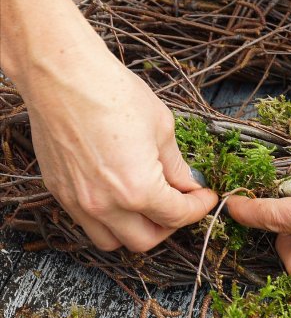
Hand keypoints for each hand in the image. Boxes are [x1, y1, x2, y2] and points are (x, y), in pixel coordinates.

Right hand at [1, 0, 217, 250]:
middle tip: (179, 204)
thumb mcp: (161, 127)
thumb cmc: (112, 93)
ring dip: (135, 230)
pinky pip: (87, 223)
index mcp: (138, 189)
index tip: (204, 197)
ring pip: (113, 241)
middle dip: (169, 226)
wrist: (63, 75)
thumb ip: (175, 165)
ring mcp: (79, 202)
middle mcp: (107, 204)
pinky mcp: (60, 192)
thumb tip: (187, 184)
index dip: (197, 208)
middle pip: (146, 240)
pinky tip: (119, 196)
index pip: (177, 216)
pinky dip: (108, 220)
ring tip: (148, 207)